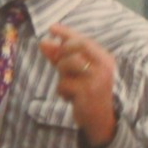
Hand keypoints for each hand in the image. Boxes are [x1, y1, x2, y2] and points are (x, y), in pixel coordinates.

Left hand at [39, 24, 116, 146]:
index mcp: (104, 59)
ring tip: (69, 84)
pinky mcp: (86, 93)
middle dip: (62, 54)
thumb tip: (43, 42)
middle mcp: (103, 67)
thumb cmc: (88, 91)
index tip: (51, 28)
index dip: (66, 33)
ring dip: (62, 74)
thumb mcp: (76, 72)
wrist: (100, 119)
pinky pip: (63, 84)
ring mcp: (95, 80)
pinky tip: (70, 97)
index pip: (83, 40)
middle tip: (59, 64)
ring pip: (67, 64)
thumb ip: (61, 56)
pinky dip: (62, 91)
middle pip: (74, 48)